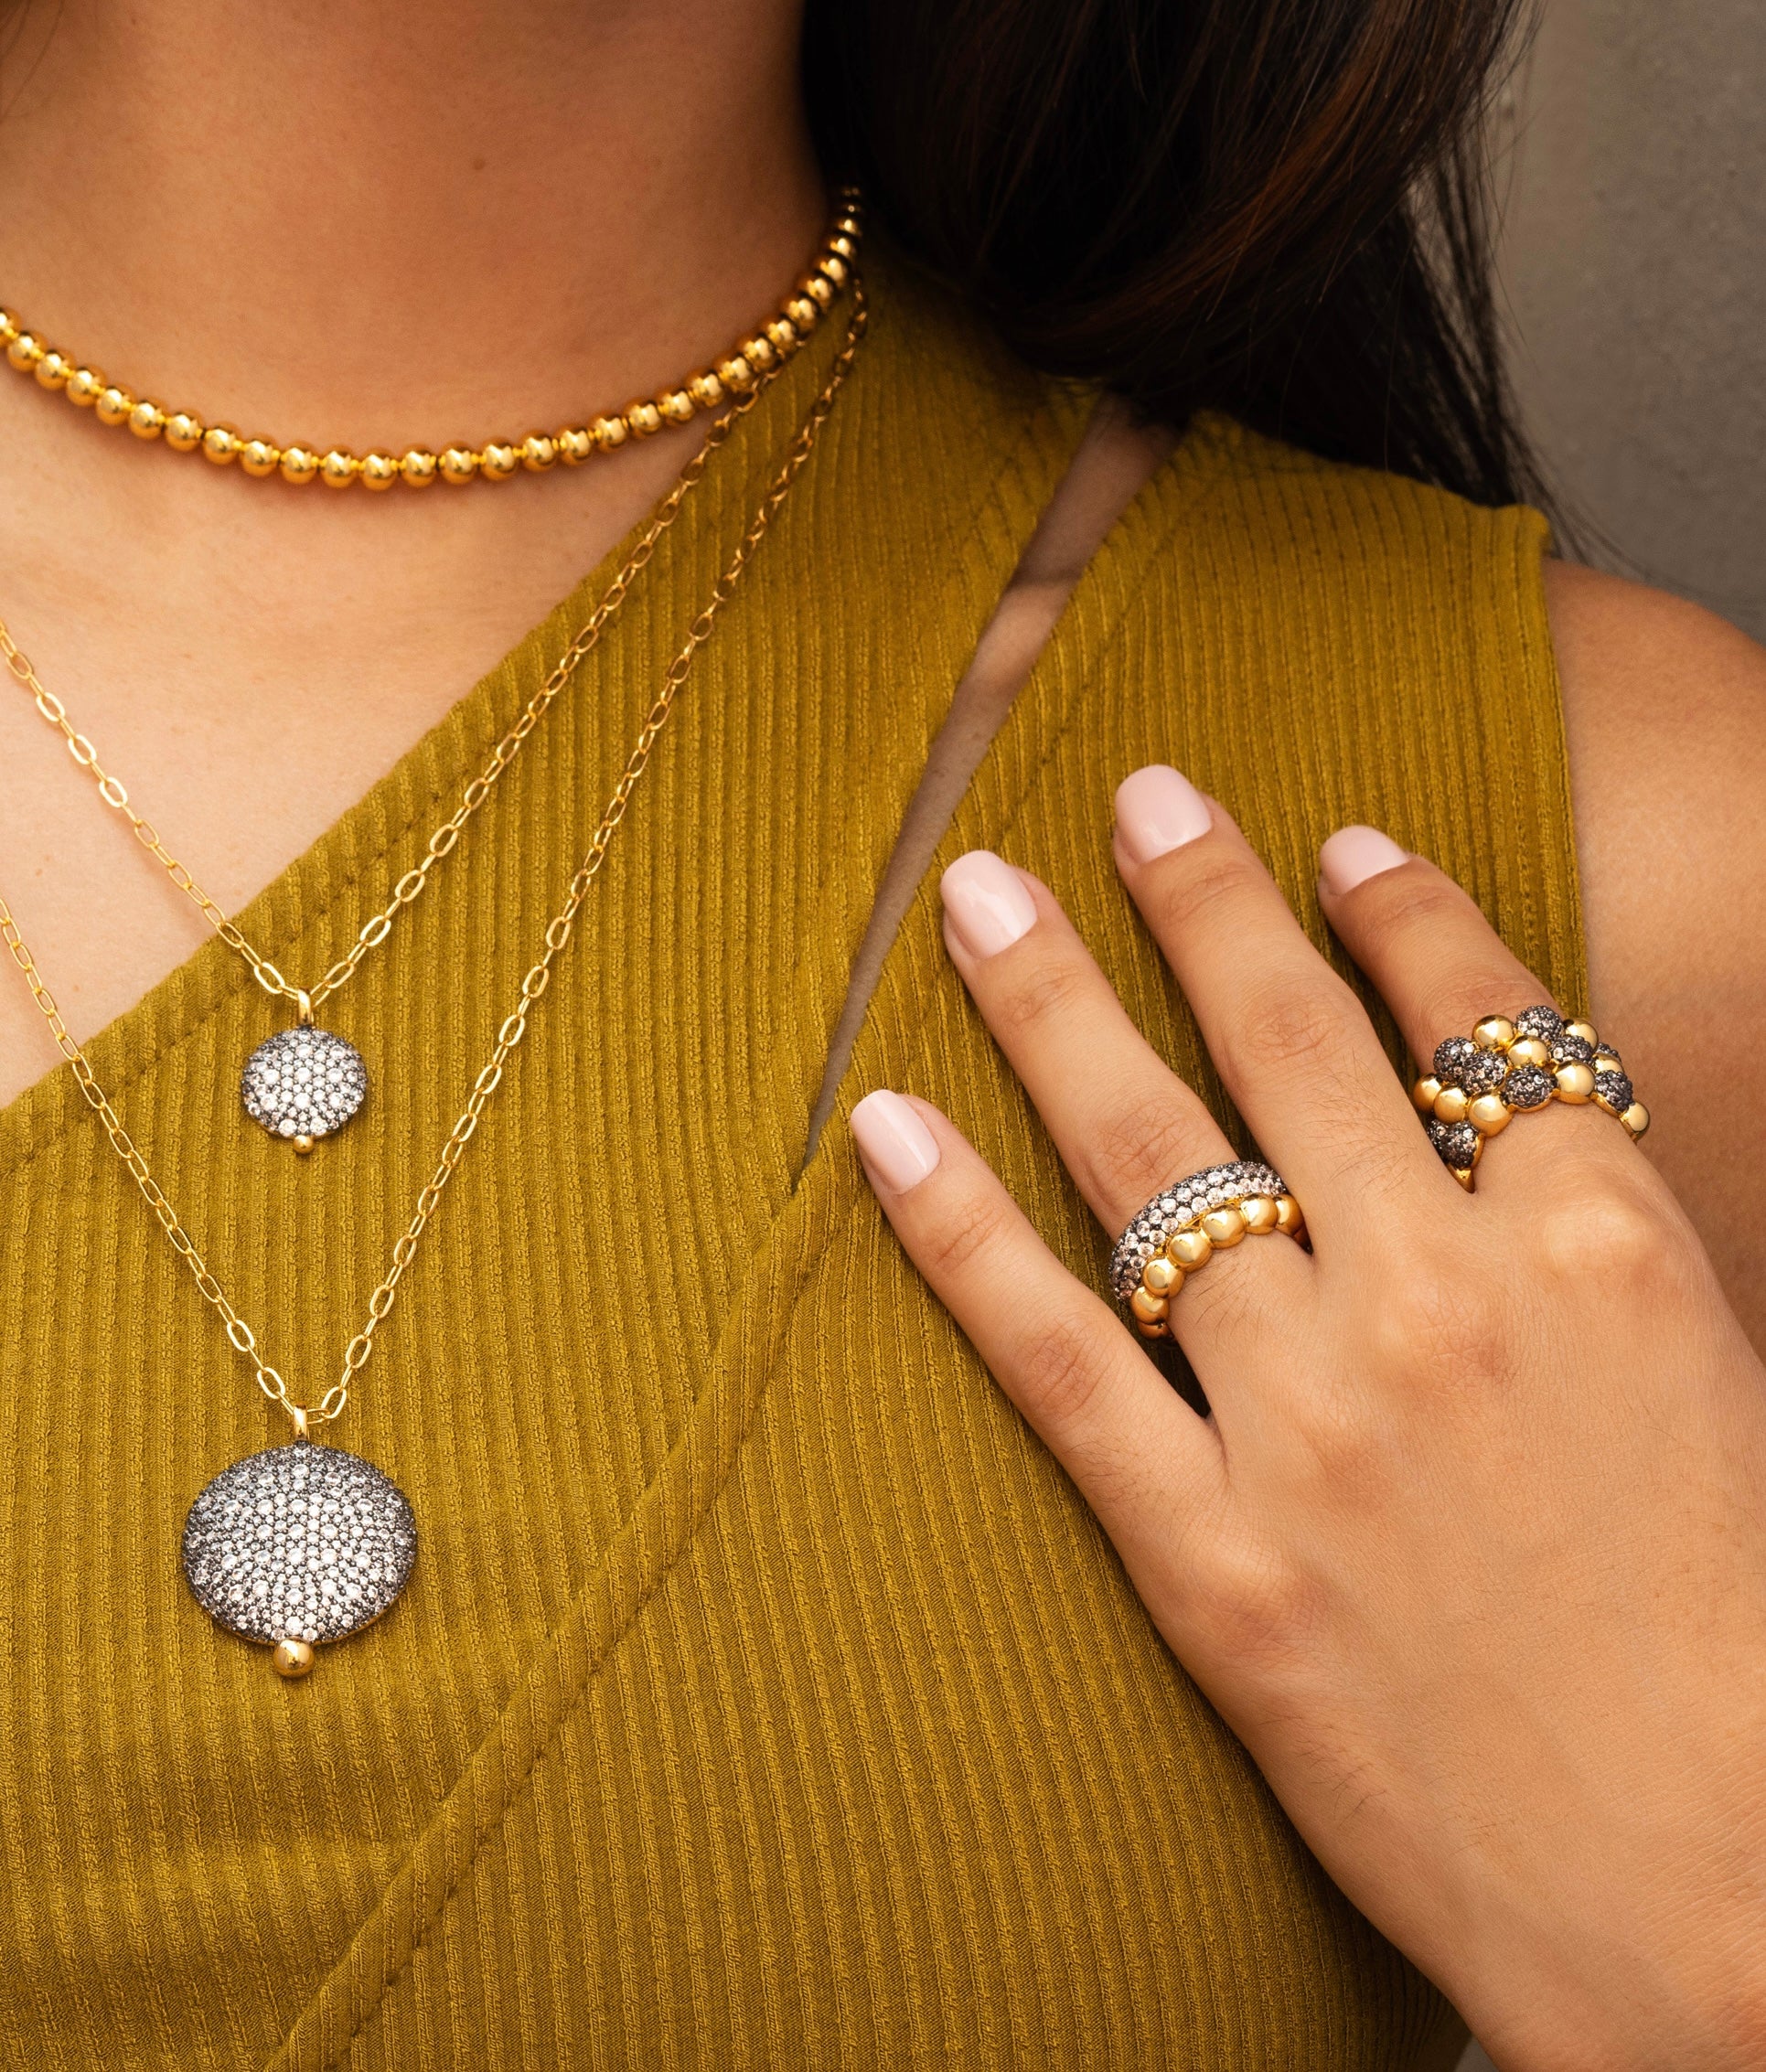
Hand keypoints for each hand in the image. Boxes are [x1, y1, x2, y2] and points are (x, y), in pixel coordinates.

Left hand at [849, 765, 1765, 2071]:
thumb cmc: (1738, 1642)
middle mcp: (1443, 1300)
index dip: (1401, 912)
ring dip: (1054, 1003)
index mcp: (1598, 1250)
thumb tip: (1503, 1129)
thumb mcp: (1714, 1380)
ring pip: (1154, 1156)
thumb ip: (1594, 1240)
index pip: (1477, 1020)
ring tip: (981, 891)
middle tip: (1136, 793)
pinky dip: (952, 1232)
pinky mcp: (1208, 1551)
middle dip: (1206, 899)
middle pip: (1297, 1042)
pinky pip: (1051, 1354)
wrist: (1711, 1898)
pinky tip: (881, 1126)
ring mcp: (1312, 1419)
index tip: (1336, 846)